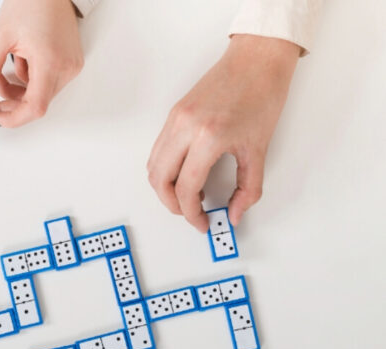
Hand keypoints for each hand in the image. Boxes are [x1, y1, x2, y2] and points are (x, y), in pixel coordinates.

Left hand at [0, 0, 82, 126]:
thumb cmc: (32, 2)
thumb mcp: (0, 37)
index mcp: (51, 61)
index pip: (35, 107)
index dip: (13, 118)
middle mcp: (66, 68)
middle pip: (37, 102)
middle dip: (12, 100)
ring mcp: (71, 66)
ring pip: (41, 93)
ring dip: (20, 89)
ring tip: (7, 64)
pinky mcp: (71, 63)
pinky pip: (48, 82)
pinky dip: (31, 79)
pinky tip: (23, 59)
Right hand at [147, 35, 300, 231]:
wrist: (256, 61)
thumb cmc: (261, 95)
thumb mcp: (259, 149)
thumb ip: (248, 188)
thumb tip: (235, 212)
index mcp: (208, 137)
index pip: (185, 188)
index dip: (191, 213)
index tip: (202, 222)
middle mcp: (184, 128)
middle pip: (160, 180)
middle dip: (172, 204)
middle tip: (190, 214)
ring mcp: (174, 119)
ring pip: (153, 166)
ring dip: (164, 187)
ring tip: (188, 196)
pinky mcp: (173, 114)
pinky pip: (158, 150)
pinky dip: (165, 169)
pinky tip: (186, 174)